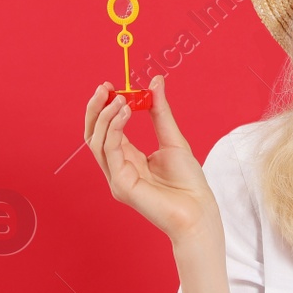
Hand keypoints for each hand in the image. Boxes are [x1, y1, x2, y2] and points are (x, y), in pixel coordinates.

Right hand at [83, 75, 220, 244]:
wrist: (199, 210)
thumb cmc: (188, 182)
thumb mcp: (173, 138)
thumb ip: (160, 111)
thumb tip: (156, 81)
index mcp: (127, 159)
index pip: (105, 130)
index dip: (104, 107)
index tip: (110, 86)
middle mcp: (117, 169)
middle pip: (93, 136)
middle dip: (96, 109)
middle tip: (104, 87)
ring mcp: (117, 179)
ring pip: (97, 142)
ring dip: (105, 116)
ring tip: (120, 98)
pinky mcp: (121, 185)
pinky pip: (110, 151)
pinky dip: (114, 129)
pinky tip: (125, 112)